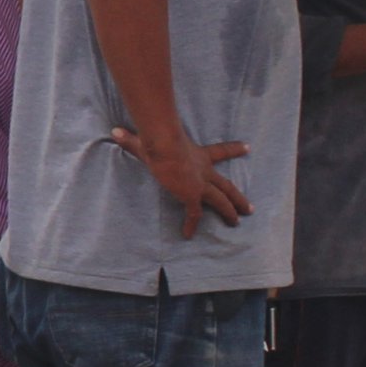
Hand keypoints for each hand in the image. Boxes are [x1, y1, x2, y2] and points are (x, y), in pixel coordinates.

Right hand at [114, 125, 249, 235]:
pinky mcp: (193, 196)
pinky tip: (188, 235)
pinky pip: (194, 214)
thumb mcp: (148, 140)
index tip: (247, 148)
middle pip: (227, 185)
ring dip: (231, 211)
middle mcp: (204, 171)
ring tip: (238, 222)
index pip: (220, 151)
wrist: (166, 146)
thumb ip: (133, 139)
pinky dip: (191, 225)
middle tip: (250, 208)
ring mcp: (201, 184)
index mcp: (199, 155)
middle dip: (238, 197)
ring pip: (221, 201)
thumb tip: (115, 131)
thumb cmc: (160, 140)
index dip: (234, 149)